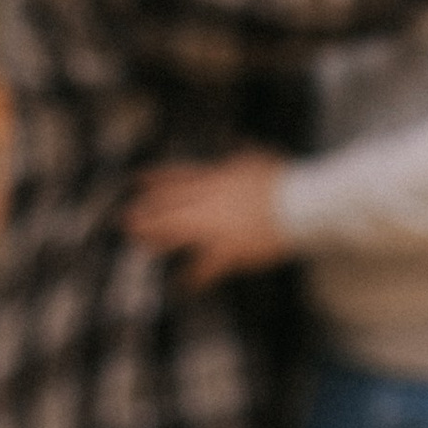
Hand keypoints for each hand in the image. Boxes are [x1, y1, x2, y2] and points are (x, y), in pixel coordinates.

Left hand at [126, 151, 292, 283]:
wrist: (302, 204)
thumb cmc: (285, 179)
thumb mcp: (260, 157)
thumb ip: (243, 151)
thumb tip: (237, 141)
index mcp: (217, 178)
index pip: (179, 177)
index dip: (156, 179)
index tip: (137, 180)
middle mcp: (210, 201)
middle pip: (170, 207)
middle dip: (146, 213)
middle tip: (126, 219)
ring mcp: (217, 227)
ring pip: (178, 232)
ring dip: (157, 238)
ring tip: (140, 244)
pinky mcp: (229, 249)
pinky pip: (206, 267)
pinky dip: (194, 277)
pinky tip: (183, 286)